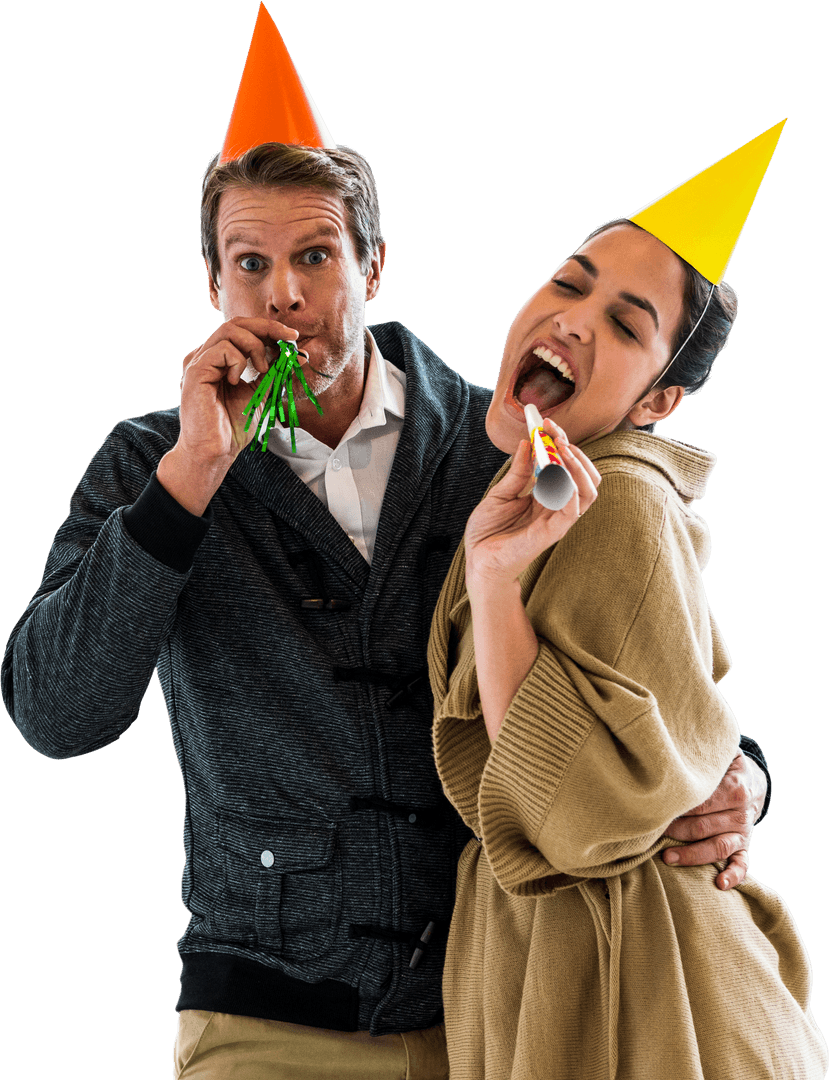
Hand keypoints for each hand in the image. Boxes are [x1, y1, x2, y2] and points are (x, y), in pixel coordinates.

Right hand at [157, 318, 299, 515]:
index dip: (269, 329)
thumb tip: (298, 354)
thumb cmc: (233, 428)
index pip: (243, 329)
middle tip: (288, 339)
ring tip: (263, 370)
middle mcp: (205, 356)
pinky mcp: (195, 372)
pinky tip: (239, 381)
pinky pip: (223, 349)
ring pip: (230, 330)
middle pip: (236, 323)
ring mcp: (198, 362)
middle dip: (267, 328)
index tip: (293, 338)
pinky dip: (240, 361)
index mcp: (218, 359)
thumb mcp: (261, 394)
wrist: (216, 452)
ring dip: (255, 346)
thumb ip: (274, 373)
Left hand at [464, 418, 600, 589]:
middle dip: (573, 450)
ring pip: (588, 490)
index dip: (559, 442)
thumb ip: (517, 472)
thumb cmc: (488, 531)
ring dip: (578, 466)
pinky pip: (572, 510)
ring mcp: (557, 519)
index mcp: (545, 495)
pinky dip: (570, 489)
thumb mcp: (500, 493)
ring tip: (561, 450)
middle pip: (583, 475)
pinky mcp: (552, 533)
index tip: (547, 423)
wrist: (478, 561)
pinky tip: (556, 474)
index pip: (565, 465)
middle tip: (555, 433)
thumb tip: (526, 443)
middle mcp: (556, 505)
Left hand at [662, 751, 766, 889]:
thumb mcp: (720, 754)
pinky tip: (719, 883)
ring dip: (693, 855)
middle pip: (704, 825)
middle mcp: (740, 812)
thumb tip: (675, 742)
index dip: (677, 808)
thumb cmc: (724, 767)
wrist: (752, 782)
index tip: (654, 809)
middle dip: (676, 830)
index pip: (701, 802)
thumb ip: (702, 752)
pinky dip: (733, 876)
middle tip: (650, 832)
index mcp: (734, 788)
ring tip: (668, 857)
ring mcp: (743, 831)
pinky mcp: (745, 846)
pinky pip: (742, 864)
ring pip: (718, 847)